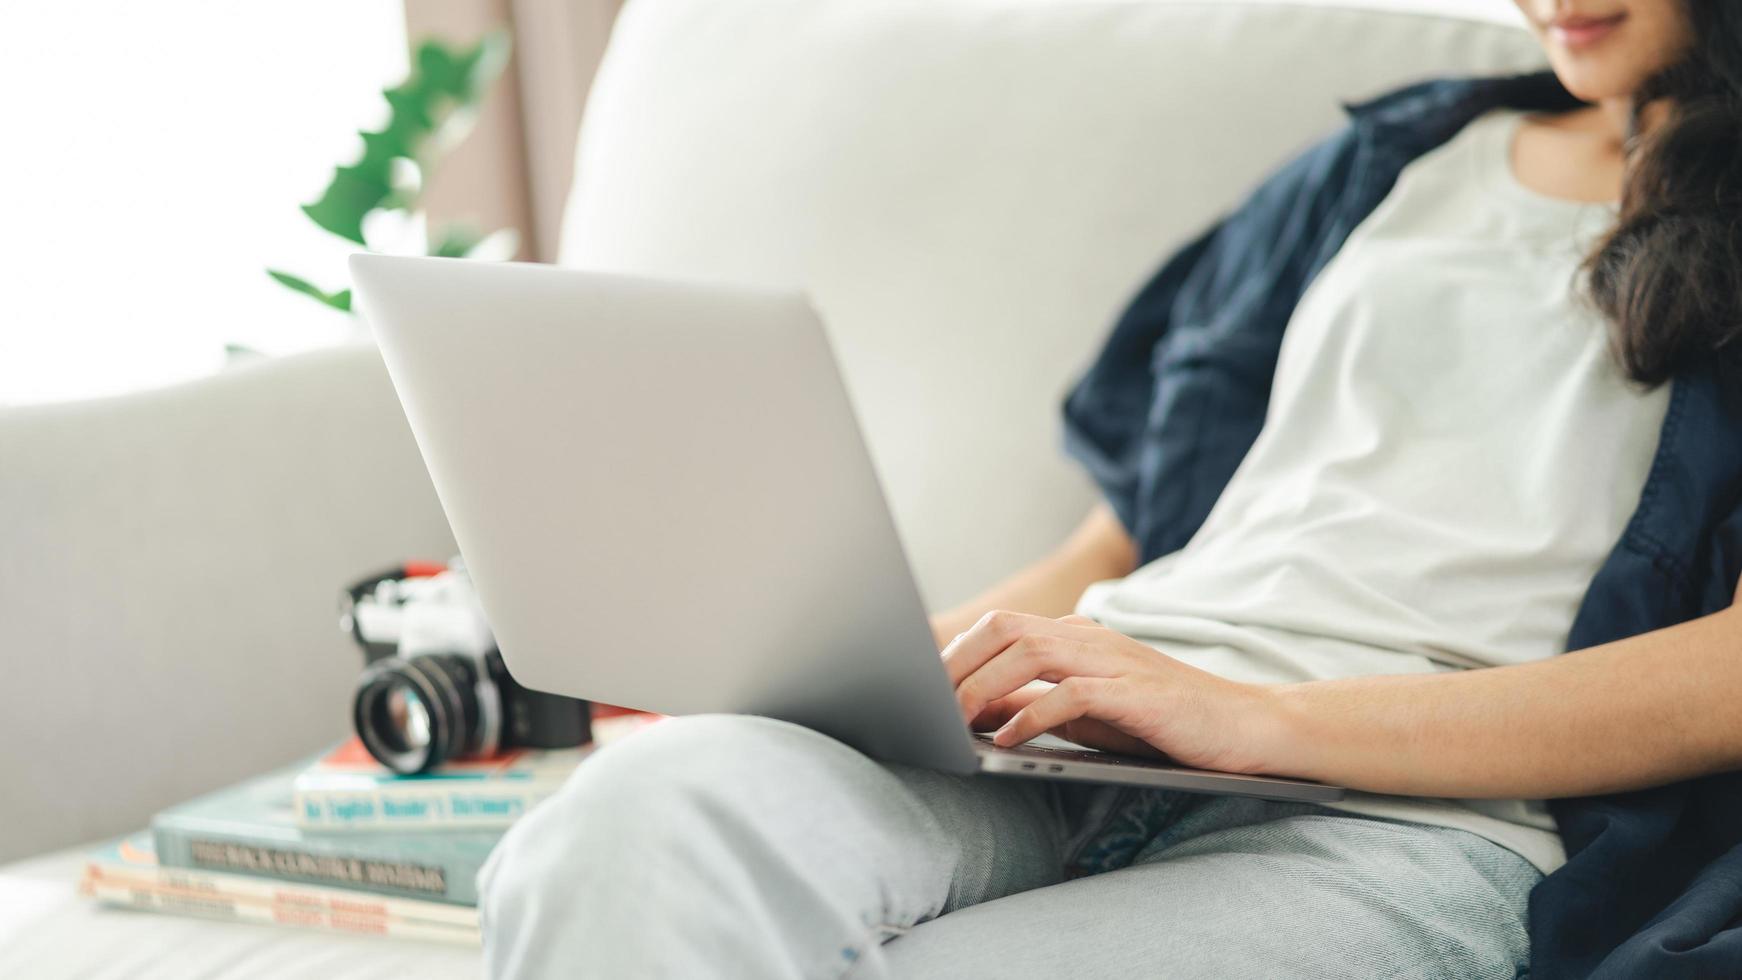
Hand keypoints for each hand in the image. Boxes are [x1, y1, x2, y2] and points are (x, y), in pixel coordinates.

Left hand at [943, 610, 1280, 773]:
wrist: (1246, 725)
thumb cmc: (1162, 720)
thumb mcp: (1085, 711)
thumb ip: (1032, 702)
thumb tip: (972, 710)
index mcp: (1075, 636)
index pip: (999, 628)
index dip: (954, 653)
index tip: (917, 688)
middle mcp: (1090, 637)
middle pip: (1004, 630)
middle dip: (958, 664)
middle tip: (924, 704)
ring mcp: (1114, 660)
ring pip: (1030, 652)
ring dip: (983, 685)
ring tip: (952, 720)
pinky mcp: (1137, 691)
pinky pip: (1072, 694)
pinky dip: (1032, 715)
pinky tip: (1007, 740)